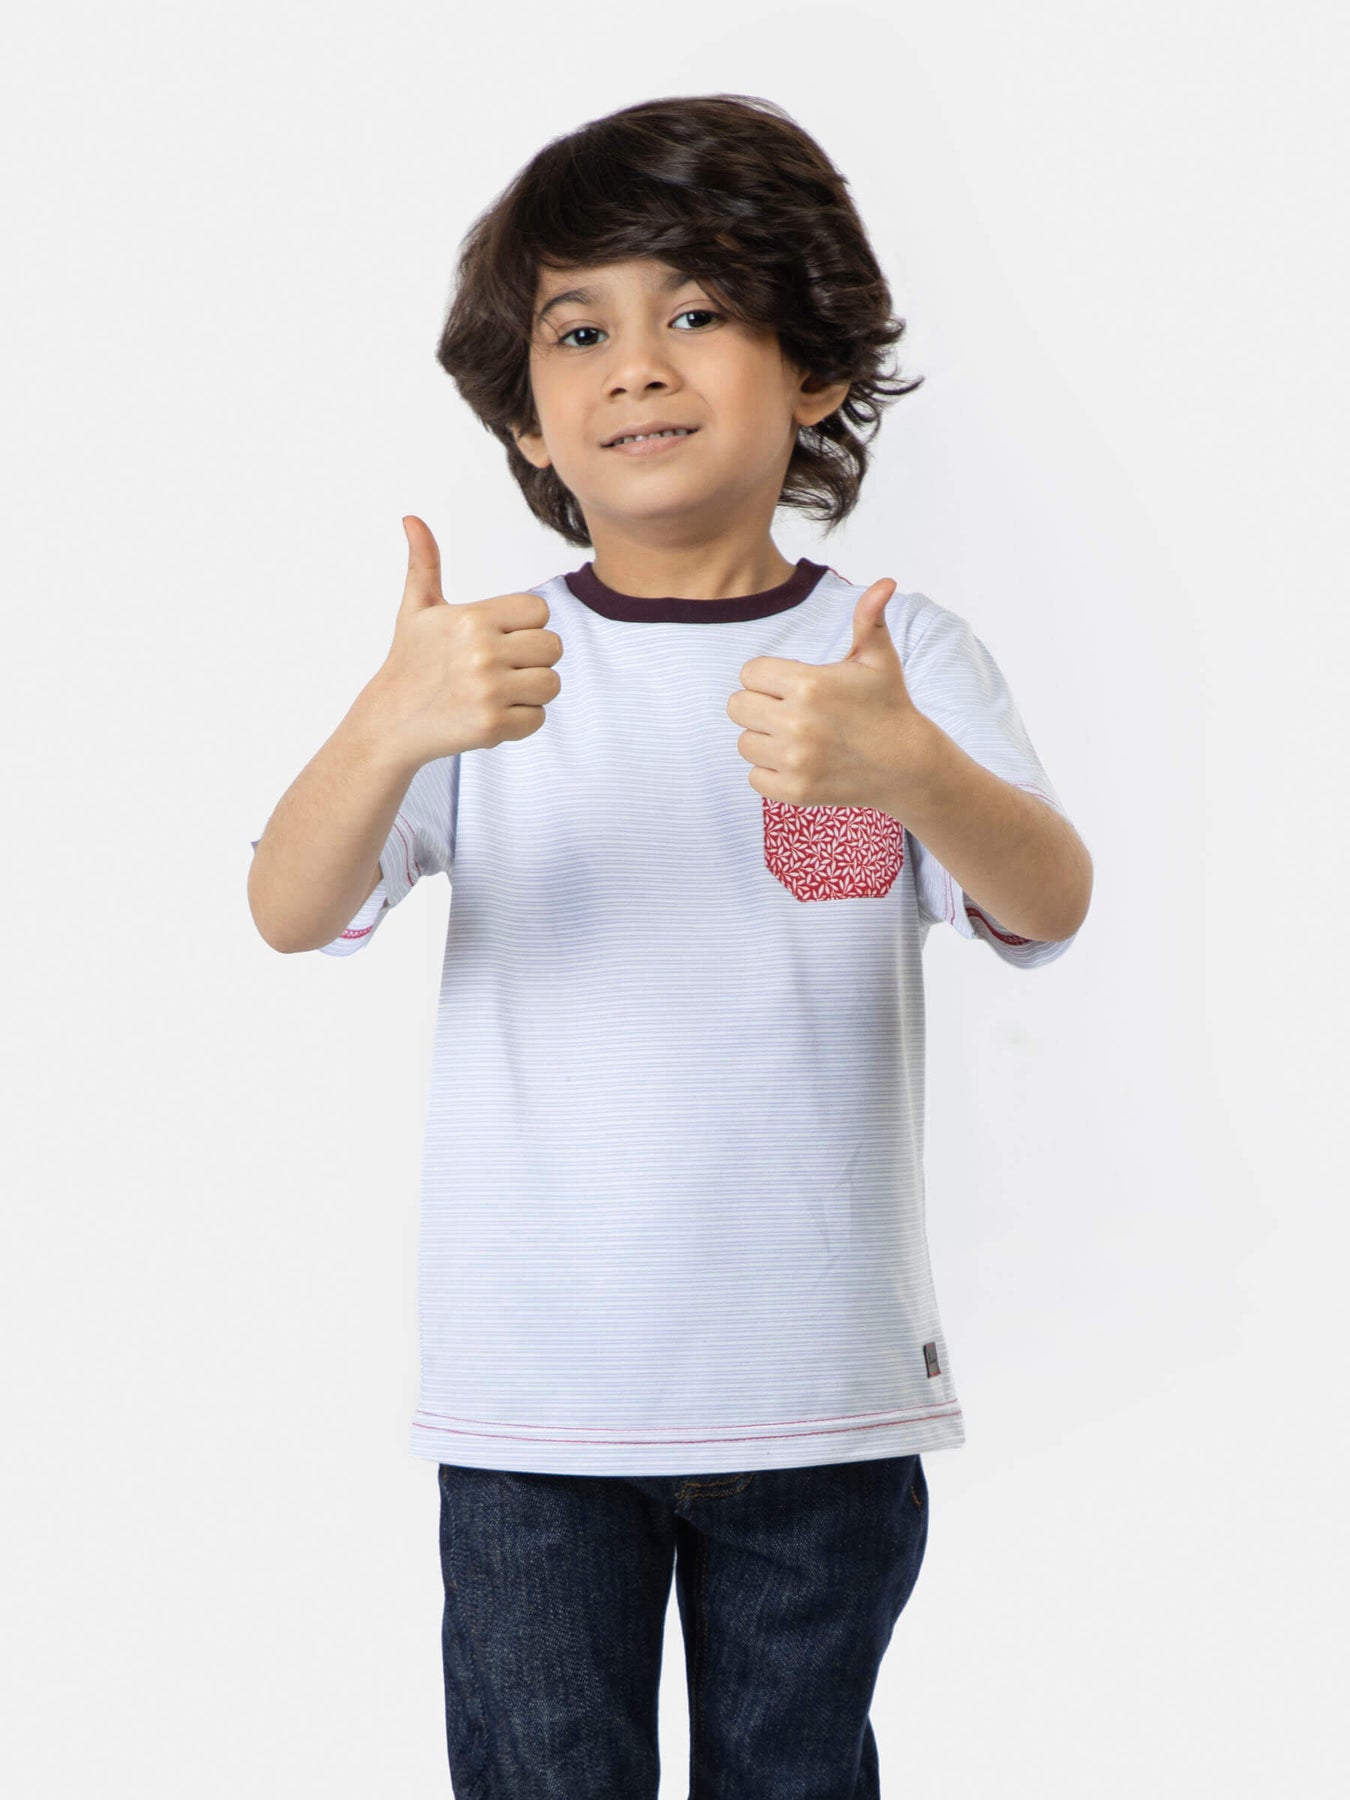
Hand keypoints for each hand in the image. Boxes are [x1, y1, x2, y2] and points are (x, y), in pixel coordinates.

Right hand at [363, 515, 564, 768]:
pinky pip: (538, 718)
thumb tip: (412, 519)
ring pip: (551, 683)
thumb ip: (424, 563)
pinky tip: (493, 713)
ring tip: (500, 690)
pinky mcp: (493, 726)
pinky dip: (522, 720)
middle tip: (502, 667)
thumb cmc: (409, 662)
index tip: (501, 637)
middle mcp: (482, 653)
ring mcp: (488, 692)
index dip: (526, 625)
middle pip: (553, 647)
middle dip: (533, 658)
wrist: (390, 722)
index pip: (538, 611)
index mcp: (471, 619)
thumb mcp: (416, 610)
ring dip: (532, 689)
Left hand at [726, 577, 927, 810]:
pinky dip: (770, 773)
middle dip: (759, 706)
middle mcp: (797, 722)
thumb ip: (869, 619)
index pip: (749, 673)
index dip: (768, 678)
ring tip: (796, 738)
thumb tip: (886, 583)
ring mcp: (795, 761)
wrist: (908, 765)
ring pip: (743, 743)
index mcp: (809, 684)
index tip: (793, 686)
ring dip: (764, 740)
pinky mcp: (795, 791)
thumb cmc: (888, 705)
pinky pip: (754, 777)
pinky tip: (798, 763)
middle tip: (790, 712)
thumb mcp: (879, 659)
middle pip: (737, 707)